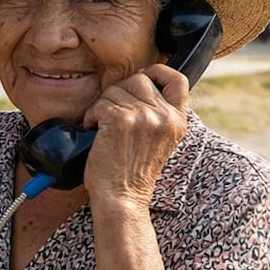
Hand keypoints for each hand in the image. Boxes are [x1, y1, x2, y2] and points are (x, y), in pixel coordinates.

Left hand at [81, 65, 188, 210]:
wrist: (122, 198)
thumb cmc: (134, 172)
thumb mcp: (160, 140)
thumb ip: (158, 114)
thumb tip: (141, 82)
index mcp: (178, 121)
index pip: (177, 79)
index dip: (158, 72)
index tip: (143, 78)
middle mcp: (164, 116)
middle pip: (139, 79)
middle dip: (120, 93)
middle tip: (113, 114)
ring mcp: (143, 116)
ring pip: (116, 89)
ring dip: (104, 105)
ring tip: (104, 127)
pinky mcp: (120, 120)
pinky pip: (100, 103)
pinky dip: (91, 116)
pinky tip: (94, 131)